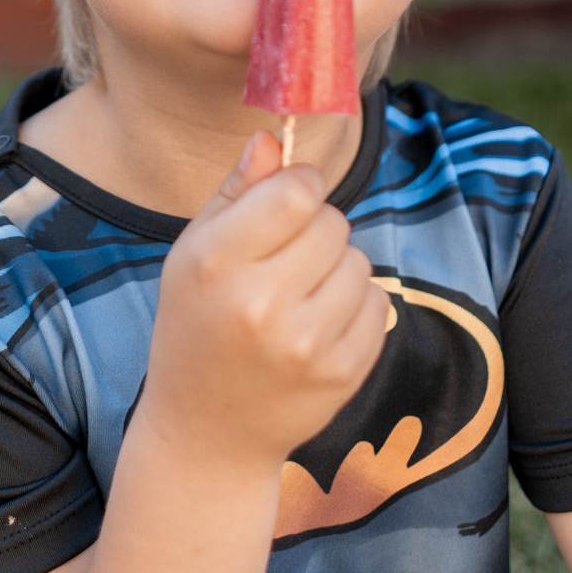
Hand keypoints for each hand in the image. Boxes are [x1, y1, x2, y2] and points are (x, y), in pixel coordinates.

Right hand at [140, 131, 387, 475]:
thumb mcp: (193, 255)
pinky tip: (320, 326)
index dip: (299, 187)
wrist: (206, 433)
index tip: (287, 203)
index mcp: (215, 263)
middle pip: (332, 222)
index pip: (296, 191)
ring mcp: (306, 344)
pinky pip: (378, 305)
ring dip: (337, 268)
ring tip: (301, 296)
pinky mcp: (342, 374)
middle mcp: (260, 303)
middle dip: (316, 230)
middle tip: (286, 261)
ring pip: (359, 261)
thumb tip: (273, 138)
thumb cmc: (196, 327)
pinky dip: (356, 307)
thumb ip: (234, 193)